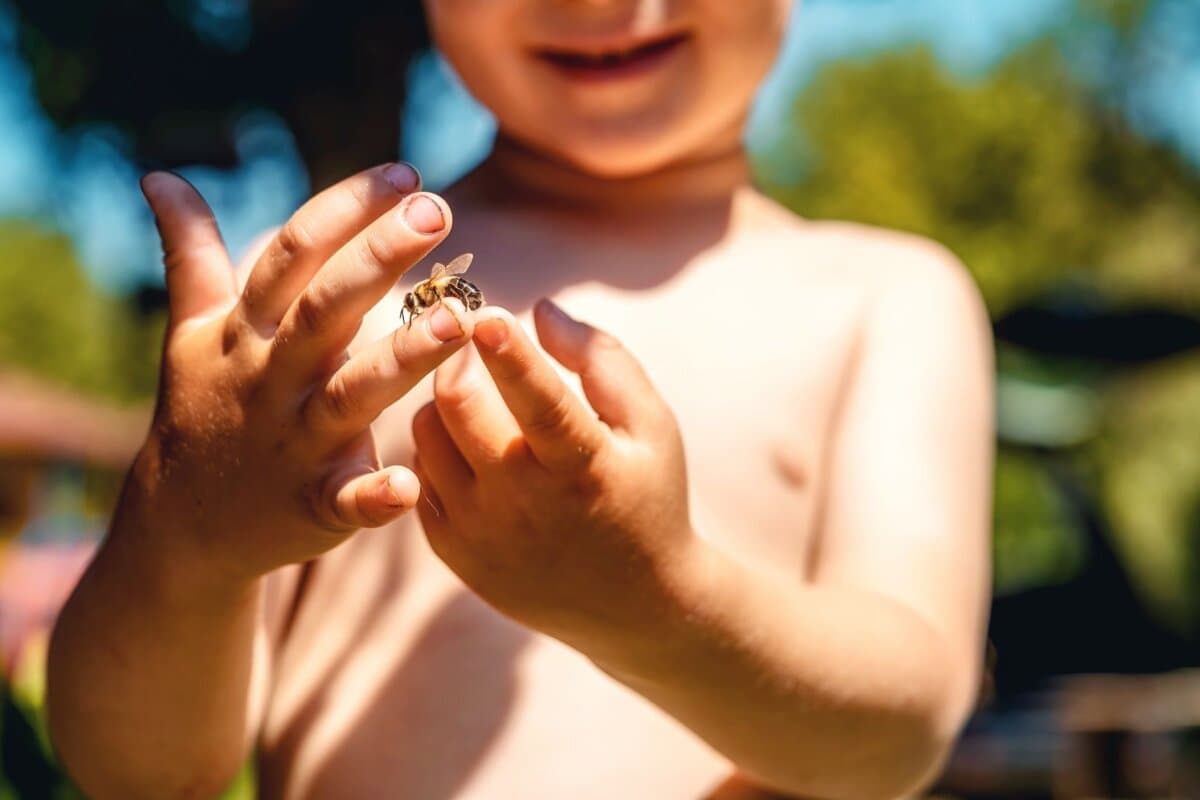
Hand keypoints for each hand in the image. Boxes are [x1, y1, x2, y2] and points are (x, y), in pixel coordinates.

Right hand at [132, 165, 475, 581]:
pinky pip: (346, 500)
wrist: (181, 525)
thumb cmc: (202, 410)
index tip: (405, 174)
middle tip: (437, 213)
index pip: (292, 256)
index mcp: (247, 334)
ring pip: (351, 397)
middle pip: (325, 312)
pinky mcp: (314, 506)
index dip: (344, 210)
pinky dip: (375, 496)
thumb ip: (190, 254)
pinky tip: (410, 483)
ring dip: (402, 360)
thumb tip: (158, 176)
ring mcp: (293, 445)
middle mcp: (271, 381)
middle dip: (379, 260)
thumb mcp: (191, 331)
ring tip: (457, 322)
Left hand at [412, 300, 704, 658]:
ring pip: (425, 434)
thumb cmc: (646, 495)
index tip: (486, 311)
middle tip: (470, 334)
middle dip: (459, 356)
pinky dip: (436, 445)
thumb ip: (603, 360)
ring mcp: (481, 533)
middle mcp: (524, 504)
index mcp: (583, 468)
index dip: (510, 355)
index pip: (539, 403)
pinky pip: (417, 473)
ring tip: (478, 395)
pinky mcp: (453, 552)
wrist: (633, 603)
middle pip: (459, 406)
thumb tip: (540, 309)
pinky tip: (471, 445)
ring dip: (444, 398)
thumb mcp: (652, 426)